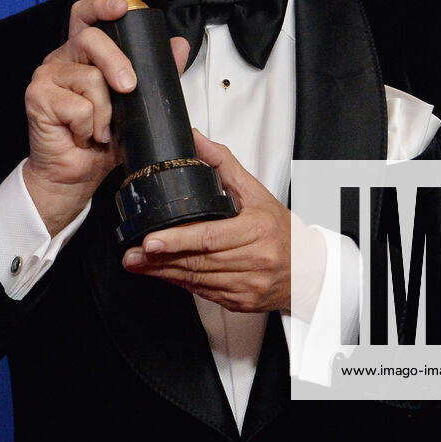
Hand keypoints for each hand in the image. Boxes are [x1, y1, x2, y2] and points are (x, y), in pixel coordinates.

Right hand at [23, 0, 189, 235]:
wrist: (76, 176)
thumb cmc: (102, 140)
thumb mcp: (137, 105)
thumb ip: (156, 74)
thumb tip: (179, 45)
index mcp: (84, 54)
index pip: (87, 17)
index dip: (102, 6)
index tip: (122, 7)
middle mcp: (63, 59)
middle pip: (90, 39)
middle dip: (116, 62)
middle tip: (128, 87)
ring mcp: (47, 76)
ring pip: (90, 79)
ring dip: (105, 113)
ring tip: (100, 129)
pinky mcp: (37, 97)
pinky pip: (77, 106)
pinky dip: (89, 127)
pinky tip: (82, 136)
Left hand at [122, 130, 290, 312]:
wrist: (308, 270)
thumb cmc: (281, 229)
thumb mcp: (256, 191)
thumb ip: (222, 163)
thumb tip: (195, 139)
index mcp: (257, 230)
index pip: (211, 237)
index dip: (179, 240)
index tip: (151, 240)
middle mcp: (254, 260)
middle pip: (199, 261)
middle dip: (161, 259)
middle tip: (132, 254)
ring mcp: (247, 285)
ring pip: (197, 280)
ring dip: (164, 273)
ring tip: (138, 263)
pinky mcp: (240, 302)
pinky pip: (204, 292)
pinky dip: (181, 283)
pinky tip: (163, 274)